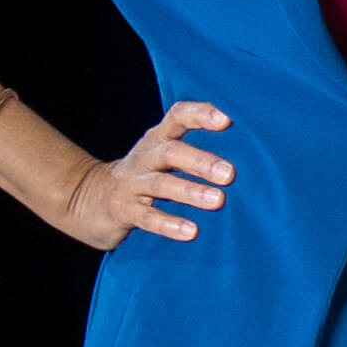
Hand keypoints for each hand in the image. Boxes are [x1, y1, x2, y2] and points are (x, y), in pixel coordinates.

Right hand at [60, 100, 235, 251]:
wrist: (89, 200)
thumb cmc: (147, 176)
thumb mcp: (166, 157)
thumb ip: (199, 153)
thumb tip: (256, 161)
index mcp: (159, 139)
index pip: (177, 116)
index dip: (200, 114)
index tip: (227, 120)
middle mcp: (145, 157)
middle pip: (170, 152)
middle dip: (200, 161)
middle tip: (230, 173)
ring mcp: (132, 184)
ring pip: (159, 185)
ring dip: (189, 192)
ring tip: (218, 201)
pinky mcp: (124, 211)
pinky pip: (146, 217)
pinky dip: (169, 224)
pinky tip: (191, 232)